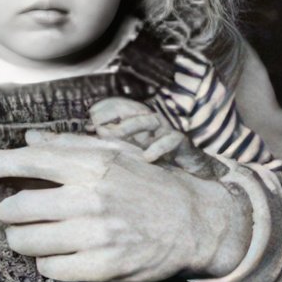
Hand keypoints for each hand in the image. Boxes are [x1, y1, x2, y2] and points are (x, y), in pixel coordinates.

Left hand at [0, 130, 251, 281]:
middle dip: (9, 211)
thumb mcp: (116, 153)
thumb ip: (71, 146)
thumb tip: (30, 140)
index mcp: (92, 164)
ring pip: (27, 240)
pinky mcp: (102, 266)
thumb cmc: (151, 183)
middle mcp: (90, 197)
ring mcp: (95, 234)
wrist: (195, 222)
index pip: (27, 161)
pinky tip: (55, 255)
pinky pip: (50, 268)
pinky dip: (46, 263)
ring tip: (27, 235)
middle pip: (17, 206)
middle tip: (15, 212)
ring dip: (20, 238)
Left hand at [88, 97, 223, 180]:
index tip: (87, 121)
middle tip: (96, 125)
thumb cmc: (161, 163)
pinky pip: (170, 140)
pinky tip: (147, 157)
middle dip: (112, 113)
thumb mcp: (135, 154)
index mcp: (139, 123)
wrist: (194, 172)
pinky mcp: (181, 142)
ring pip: (147, 120)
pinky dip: (158, 147)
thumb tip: (89, 136)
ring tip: (114, 134)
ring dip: (129, 125)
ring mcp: (166, 130)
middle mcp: (151, 123)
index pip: (119, 108)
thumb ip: (116, 146)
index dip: (103, 110)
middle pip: (130, 109)